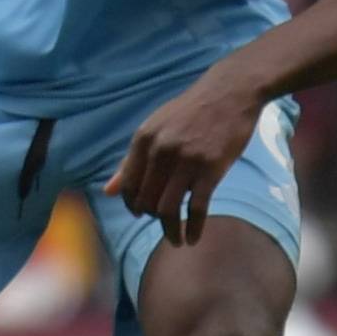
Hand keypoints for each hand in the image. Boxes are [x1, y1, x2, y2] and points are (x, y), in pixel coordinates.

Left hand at [107, 74, 266, 247]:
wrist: (228, 94)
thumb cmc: (190, 112)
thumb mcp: (154, 128)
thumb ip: (131, 161)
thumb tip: (109, 191)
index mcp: (142, 140)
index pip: (128, 184)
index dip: (132, 204)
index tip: (140, 214)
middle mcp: (160, 151)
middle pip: (146, 199)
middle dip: (150, 218)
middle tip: (161, 226)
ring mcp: (186, 161)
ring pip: (168, 208)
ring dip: (169, 231)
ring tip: (175, 241)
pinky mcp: (211, 170)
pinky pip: (197, 208)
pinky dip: (192, 228)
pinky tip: (192, 239)